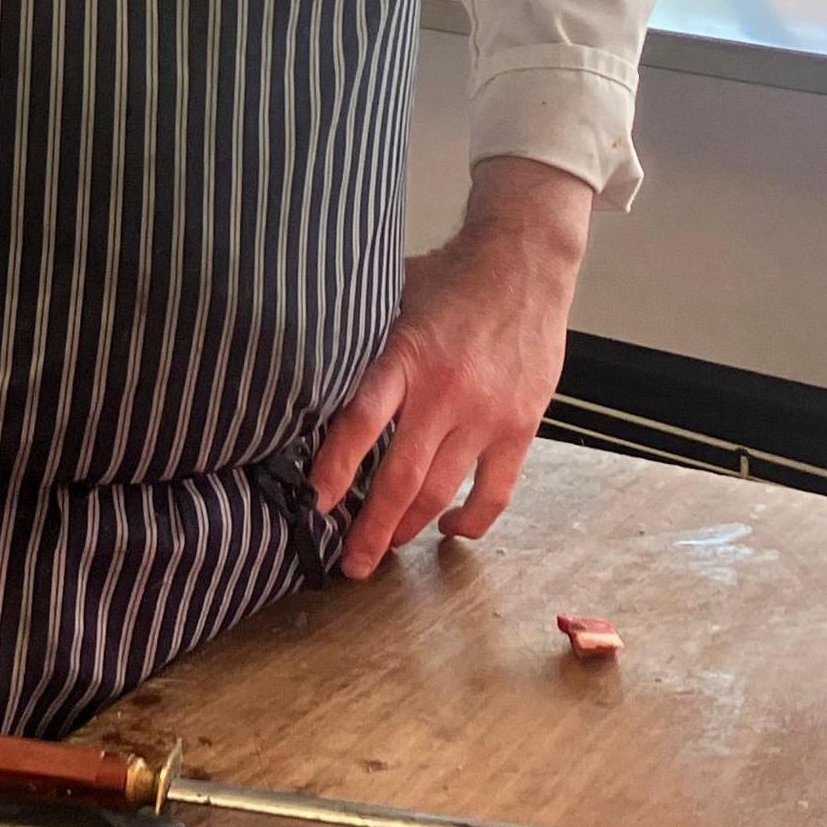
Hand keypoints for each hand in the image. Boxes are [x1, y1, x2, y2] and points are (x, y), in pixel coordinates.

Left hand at [308, 157, 593, 578]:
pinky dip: (472, 520)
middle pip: (401, 478)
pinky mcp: (520, 426)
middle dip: (371, 529)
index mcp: (406, 357)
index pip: (362, 422)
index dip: (335, 468)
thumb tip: (301, 365)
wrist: (524, 263)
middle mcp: (445, 392)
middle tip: (349, 564)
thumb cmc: (449, 278)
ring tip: (387, 548)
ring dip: (411, 527)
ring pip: (442, 491)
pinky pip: (495, 491)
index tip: (315, 503)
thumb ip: (359, 338)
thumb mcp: (391, 296)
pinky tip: (450, 528)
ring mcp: (486, 414)